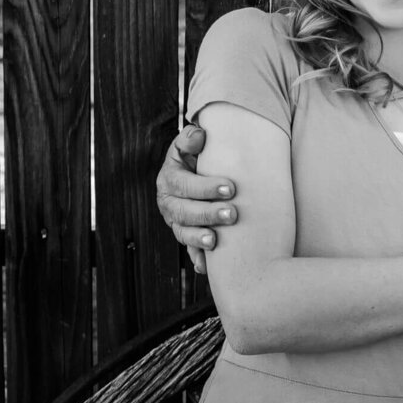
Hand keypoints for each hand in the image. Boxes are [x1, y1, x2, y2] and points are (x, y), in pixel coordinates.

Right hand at [154, 124, 238, 272]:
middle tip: (232, 214)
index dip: (205, 187)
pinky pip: (190, 250)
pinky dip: (198, 259)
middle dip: (207, 214)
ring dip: (199, 239)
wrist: (198, 171)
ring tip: (216, 242)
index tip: (230, 188)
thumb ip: (191, 138)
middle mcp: (169, 203)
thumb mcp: (191, 144)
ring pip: (183, 233)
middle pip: (183, 212)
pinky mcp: (186, 235)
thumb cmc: (200, 156)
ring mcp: (176, 222)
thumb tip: (199, 135)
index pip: (184, 185)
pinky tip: (206, 267)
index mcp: (169, 179)